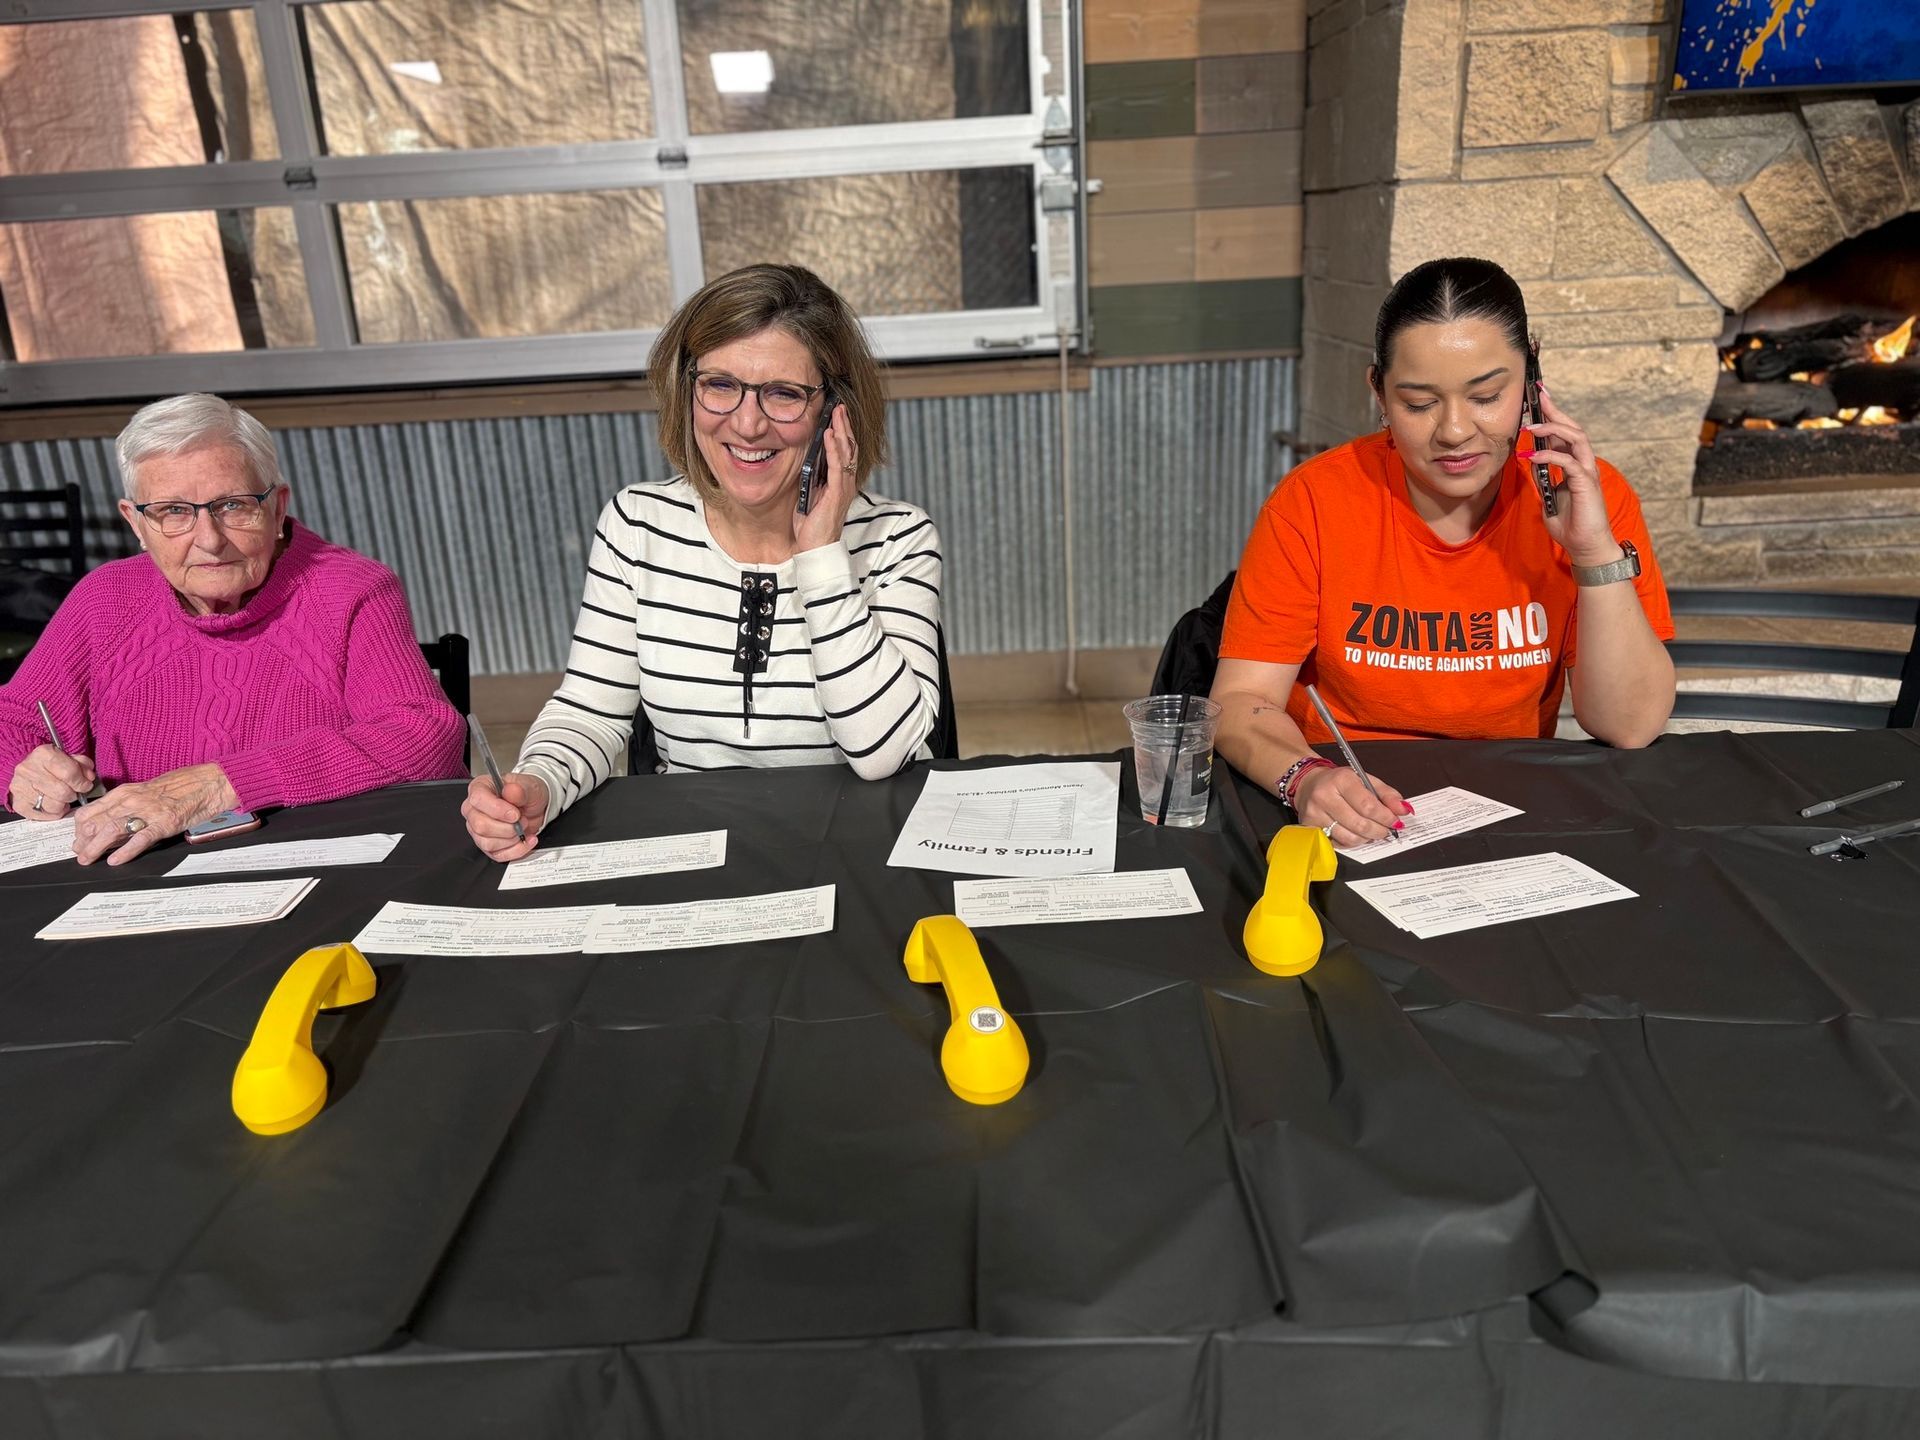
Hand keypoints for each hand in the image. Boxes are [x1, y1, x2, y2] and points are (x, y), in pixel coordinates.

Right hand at [9, 744, 96, 819]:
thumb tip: (89, 777)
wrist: (27, 771)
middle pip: (62, 792)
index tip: (86, 785)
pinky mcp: (18, 803)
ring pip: (53, 806)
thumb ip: (82, 765)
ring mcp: (20, 787)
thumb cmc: (51, 766)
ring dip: (63, 805)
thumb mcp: (68, 758)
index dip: (82, 782)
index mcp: (43, 754)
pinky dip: (52, 813)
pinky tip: (53, 805)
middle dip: (73, 794)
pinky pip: (43, 815)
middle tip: (74, 793)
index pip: (69, 773)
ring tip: (62, 799)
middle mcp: (28, 769)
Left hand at [71, 763, 237, 865]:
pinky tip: (115, 861)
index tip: (78, 839)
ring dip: (95, 847)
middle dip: (83, 841)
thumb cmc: (182, 786)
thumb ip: (128, 804)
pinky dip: (125, 851)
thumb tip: (111, 822)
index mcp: (126, 792)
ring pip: (112, 830)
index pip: (91, 810)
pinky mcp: (165, 823)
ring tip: (88, 860)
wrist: (210, 782)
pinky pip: (140, 838)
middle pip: (96, 821)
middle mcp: (132, 800)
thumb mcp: (147, 791)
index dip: (80, 828)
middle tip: (79, 854)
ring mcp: (148, 812)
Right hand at [462, 772, 547, 861]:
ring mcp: (477, 829)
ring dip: (512, 839)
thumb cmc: (527, 793)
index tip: (515, 814)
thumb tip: (511, 791)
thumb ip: (520, 789)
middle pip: (481, 826)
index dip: (497, 809)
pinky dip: (516, 850)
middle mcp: (474, 809)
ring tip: (523, 828)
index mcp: (480, 788)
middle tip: (522, 820)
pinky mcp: (487, 845)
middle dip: (508, 827)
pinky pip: (497, 855)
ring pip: (487, 843)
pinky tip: (525, 840)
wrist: (535, 807)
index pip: (478, 799)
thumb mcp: (530, 786)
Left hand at [791, 402, 858, 553]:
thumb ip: (811, 479)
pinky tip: (831, 435)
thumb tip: (805, 460)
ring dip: (842, 431)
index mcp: (839, 482)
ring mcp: (843, 488)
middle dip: (844, 426)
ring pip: (846, 453)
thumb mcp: (809, 496)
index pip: (844, 452)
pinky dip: (834, 449)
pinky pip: (837, 467)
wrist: (815, 549)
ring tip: (837, 413)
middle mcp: (845, 483)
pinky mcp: (837, 494)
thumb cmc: (811, 527)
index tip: (837, 415)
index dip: (842, 432)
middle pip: (849, 448)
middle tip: (840, 406)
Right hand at [1292, 765, 1409, 845]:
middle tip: (1386, 829)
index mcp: (1341, 780)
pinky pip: (1338, 843)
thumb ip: (1387, 794)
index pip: (1368, 805)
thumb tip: (1404, 810)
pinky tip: (1355, 833)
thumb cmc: (1339, 782)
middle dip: (1379, 830)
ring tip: (1371, 831)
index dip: (1385, 817)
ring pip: (1349, 837)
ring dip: (1366, 838)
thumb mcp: (1364, 779)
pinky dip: (1351, 841)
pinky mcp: (1310, 827)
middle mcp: (1325, 796)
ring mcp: (1315, 813)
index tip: (1395, 821)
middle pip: (1360, 824)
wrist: (1307, 784)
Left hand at [1524, 385, 1622, 567]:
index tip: (1540, 400)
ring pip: (1577, 439)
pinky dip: (1551, 456)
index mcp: (1574, 466)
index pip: (1564, 435)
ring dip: (1554, 429)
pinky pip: (1569, 462)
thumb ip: (1542, 480)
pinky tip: (1534, 455)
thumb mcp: (1548, 498)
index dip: (1554, 417)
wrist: (1585, 546)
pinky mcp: (1586, 484)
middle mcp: (1583, 465)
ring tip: (1532, 426)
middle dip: (1556, 411)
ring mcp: (1587, 473)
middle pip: (1573, 429)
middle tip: (1540, 395)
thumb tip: (1531, 464)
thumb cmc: (1570, 525)